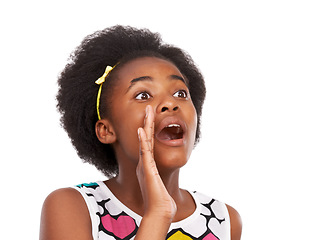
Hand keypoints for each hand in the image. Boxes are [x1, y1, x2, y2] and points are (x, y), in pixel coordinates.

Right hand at [136, 105, 176, 220]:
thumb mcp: (161, 185)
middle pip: (146, 139)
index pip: (148, 144)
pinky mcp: (147, 169)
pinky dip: (142, 140)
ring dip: (146, 126)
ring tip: (148, 112)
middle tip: (149, 108)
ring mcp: (145, 165)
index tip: (150, 118)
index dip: (149, 130)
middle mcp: (144, 163)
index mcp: (148, 166)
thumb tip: (166, 179)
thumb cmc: (161, 201)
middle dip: (147, 123)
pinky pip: (145, 152)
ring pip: (145, 141)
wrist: (159, 211)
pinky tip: (142, 130)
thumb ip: (161, 179)